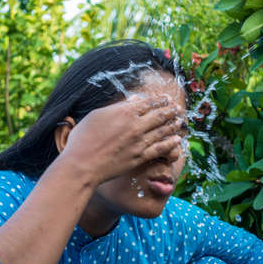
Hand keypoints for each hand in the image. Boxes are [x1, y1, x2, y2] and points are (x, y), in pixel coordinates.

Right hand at [61, 95, 184, 184]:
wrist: (82, 165)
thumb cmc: (83, 139)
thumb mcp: (97, 115)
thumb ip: (118, 107)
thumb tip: (134, 100)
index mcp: (123, 112)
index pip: (148, 103)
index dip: (160, 100)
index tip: (166, 98)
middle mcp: (135, 125)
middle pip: (159, 115)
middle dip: (170, 110)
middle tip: (177, 108)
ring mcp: (139, 142)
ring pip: (162, 130)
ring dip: (174, 124)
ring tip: (181, 121)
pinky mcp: (140, 157)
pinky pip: (160, 148)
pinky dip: (170, 143)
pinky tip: (177, 140)